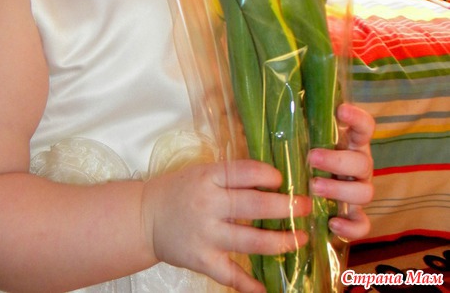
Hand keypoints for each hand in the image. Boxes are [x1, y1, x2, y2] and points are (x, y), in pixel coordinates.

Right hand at [141, 159, 310, 292]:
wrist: (145, 217)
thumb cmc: (179, 190)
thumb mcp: (202, 173)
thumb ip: (232, 176)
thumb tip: (271, 179)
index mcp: (208, 178)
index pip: (244, 172)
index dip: (267, 175)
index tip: (282, 179)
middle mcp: (208, 204)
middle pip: (253, 205)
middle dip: (285, 206)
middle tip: (307, 207)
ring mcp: (205, 234)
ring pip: (249, 240)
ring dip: (279, 241)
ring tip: (300, 239)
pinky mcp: (201, 260)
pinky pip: (229, 274)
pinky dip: (249, 284)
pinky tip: (268, 288)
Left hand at [308, 103, 374, 241]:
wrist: (305, 193)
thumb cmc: (303, 157)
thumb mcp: (299, 139)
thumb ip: (296, 124)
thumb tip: (274, 102)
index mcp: (350, 143)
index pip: (365, 127)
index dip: (357, 118)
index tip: (340, 110)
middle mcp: (359, 166)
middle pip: (362, 162)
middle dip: (338, 160)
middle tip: (312, 157)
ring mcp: (358, 191)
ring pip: (365, 192)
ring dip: (339, 190)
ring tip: (314, 187)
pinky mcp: (354, 217)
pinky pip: (363, 225)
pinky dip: (351, 227)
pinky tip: (332, 223)